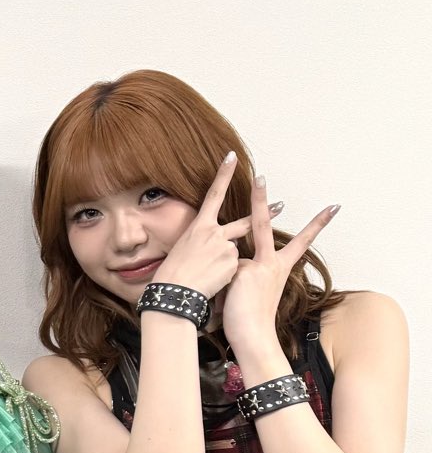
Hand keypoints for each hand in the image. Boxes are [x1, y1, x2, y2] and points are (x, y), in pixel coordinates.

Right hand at [148, 152, 265, 303]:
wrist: (173, 295)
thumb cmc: (171, 277)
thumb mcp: (182, 252)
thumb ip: (203, 243)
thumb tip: (221, 246)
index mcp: (198, 228)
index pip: (213, 195)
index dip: (223, 175)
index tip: (232, 158)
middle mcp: (214, 233)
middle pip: (243, 223)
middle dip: (264, 214)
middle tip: (280, 206)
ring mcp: (225, 248)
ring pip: (235, 253)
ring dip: (226, 265)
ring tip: (207, 276)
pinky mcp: (233, 263)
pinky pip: (235, 270)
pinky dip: (227, 277)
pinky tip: (212, 283)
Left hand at [223, 171, 338, 358]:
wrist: (254, 337)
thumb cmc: (250, 319)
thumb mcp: (252, 290)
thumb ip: (246, 271)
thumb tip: (236, 262)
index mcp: (277, 268)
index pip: (300, 242)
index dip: (316, 225)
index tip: (333, 207)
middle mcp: (271, 263)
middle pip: (265, 225)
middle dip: (262, 200)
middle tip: (260, 176)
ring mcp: (259, 265)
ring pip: (243, 242)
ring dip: (241, 232)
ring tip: (250, 195)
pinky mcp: (246, 271)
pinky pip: (226, 269)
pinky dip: (221, 282)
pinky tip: (226, 295)